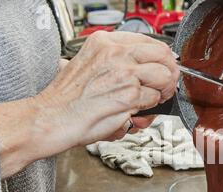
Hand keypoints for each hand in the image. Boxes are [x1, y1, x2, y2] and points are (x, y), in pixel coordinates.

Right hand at [37, 31, 178, 151]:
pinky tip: (137, 112)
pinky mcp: (130, 96)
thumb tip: (143, 65)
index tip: (164, 67)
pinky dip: (150, 109)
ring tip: (152, 101)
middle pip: (163, 55)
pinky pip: (155, 99)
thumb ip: (115, 61)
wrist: (53, 118)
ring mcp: (124, 74)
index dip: (162, 57)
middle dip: (169, 72)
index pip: (150, 41)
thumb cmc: (68, 98)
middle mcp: (116, 54)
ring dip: (163, 92)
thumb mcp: (89, 64)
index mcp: (105, 42)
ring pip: (164, 77)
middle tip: (165, 85)